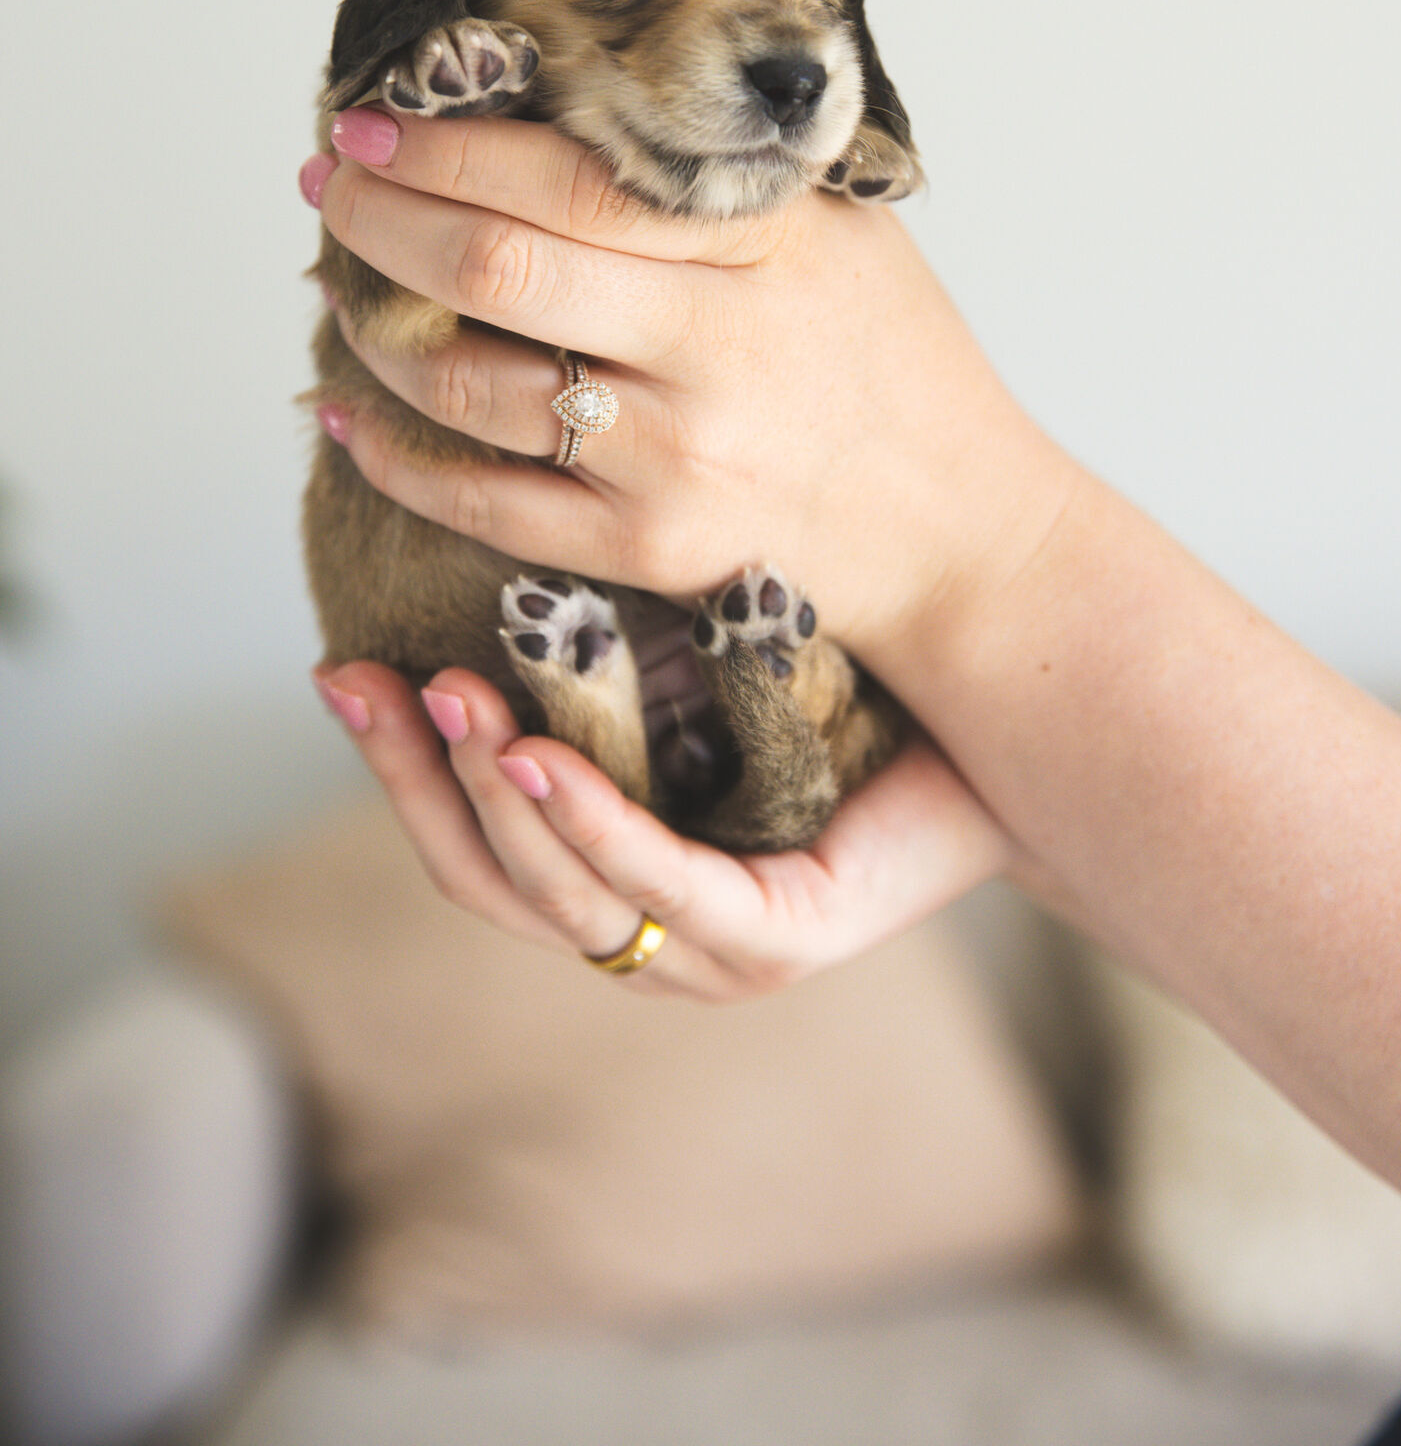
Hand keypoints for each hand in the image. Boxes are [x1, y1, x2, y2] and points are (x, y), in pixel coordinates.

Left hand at [303, 110, 1076, 670]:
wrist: (962, 533)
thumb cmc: (895, 365)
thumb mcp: (840, 231)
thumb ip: (723, 174)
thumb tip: (567, 100)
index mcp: (761, 244)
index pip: (562, 174)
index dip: (439, 143)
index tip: (367, 119)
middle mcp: (714, 348)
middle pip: (492, 267)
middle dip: (377, 218)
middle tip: (329, 189)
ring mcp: (678, 458)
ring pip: (467, 386)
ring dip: (374, 331)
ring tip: (344, 291)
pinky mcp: (651, 550)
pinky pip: (483, 504)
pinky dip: (396, 458)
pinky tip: (353, 418)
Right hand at [314, 658, 1013, 1001]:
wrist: (1019, 729)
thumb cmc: (862, 686)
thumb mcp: (703, 651)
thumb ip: (605, 628)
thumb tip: (501, 498)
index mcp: (626, 865)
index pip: (472, 838)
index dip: (393, 764)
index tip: (336, 666)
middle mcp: (654, 924)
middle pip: (485, 878)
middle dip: (408, 782)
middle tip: (354, 679)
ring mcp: (715, 947)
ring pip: (555, 894)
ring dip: (482, 797)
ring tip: (439, 696)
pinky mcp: (781, 937)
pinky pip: (661, 888)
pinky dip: (585, 824)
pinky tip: (531, 751)